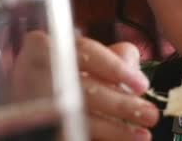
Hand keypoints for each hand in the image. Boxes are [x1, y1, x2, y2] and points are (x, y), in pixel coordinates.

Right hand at [13, 32, 159, 140]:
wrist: (36, 114)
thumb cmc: (69, 83)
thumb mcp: (90, 63)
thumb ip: (114, 57)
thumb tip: (130, 60)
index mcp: (46, 49)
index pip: (85, 51)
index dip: (116, 68)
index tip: (142, 85)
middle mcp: (31, 75)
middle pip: (84, 89)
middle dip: (121, 104)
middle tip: (150, 114)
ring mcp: (30, 106)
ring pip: (77, 119)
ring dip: (114, 129)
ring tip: (142, 135)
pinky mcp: (38, 130)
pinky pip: (69, 134)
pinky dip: (98, 140)